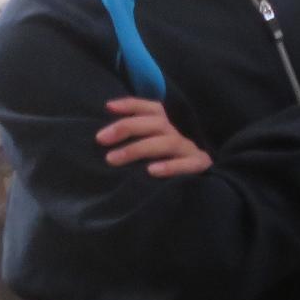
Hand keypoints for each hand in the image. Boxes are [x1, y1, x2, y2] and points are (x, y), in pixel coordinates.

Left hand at [97, 98, 211, 177]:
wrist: (192, 194)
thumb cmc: (157, 171)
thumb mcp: (144, 154)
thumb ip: (129, 145)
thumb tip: (100, 140)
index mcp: (164, 130)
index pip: (152, 109)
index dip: (132, 105)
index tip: (109, 107)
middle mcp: (176, 136)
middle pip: (157, 123)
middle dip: (127, 127)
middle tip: (100, 139)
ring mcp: (189, 151)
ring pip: (169, 142)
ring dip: (139, 148)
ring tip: (112, 159)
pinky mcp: (199, 167)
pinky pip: (189, 164)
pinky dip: (171, 166)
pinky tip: (151, 171)